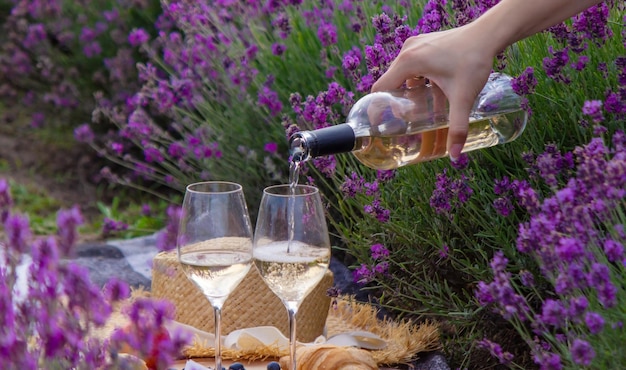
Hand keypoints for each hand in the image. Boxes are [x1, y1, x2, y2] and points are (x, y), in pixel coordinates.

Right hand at [371, 25, 495, 159]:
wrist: (488, 35)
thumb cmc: (473, 61)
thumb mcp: (463, 97)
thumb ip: (457, 127)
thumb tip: (455, 155)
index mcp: (408, 62)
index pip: (380, 88)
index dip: (377, 107)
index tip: (380, 123)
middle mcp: (408, 51)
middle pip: (392, 83)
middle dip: (398, 103)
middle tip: (405, 120)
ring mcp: (416, 45)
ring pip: (404, 75)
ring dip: (411, 92)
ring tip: (422, 109)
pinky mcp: (425, 43)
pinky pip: (414, 65)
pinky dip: (419, 80)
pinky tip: (434, 92)